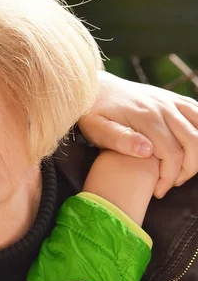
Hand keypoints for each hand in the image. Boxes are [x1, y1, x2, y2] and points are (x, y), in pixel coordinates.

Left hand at [78, 72, 197, 197]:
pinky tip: (188, 151)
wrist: (95, 89)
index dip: (169, 177)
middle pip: (193, 143)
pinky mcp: (174, 99)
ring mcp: (171, 101)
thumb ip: (120, 139)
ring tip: (179, 171)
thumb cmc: (93, 114)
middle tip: (168, 184)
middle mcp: (164, 107)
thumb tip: (146, 151)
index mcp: (146, 117)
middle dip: (186, 170)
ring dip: (197, 154)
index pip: (172, 153)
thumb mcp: (98, 129)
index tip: (157, 191)